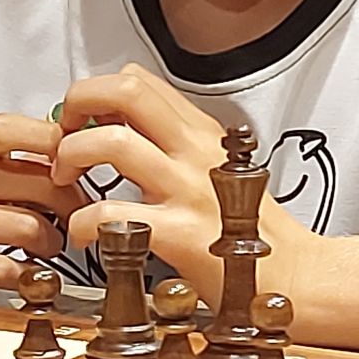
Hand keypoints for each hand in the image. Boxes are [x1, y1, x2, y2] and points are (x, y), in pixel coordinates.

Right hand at [0, 114, 87, 288]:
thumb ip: (21, 153)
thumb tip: (79, 152)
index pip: (8, 130)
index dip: (51, 141)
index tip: (74, 157)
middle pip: (38, 183)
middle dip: (70, 203)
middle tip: (74, 213)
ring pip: (30, 228)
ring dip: (51, 241)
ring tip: (47, 242)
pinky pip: (8, 269)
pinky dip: (28, 273)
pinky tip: (26, 268)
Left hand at [49, 65, 285, 303]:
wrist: (295, 277)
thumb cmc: (252, 231)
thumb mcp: (220, 171)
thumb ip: (177, 147)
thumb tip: (122, 126)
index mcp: (201, 134)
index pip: (139, 81)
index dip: (97, 92)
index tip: (81, 120)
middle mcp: (195, 152)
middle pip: (126, 91)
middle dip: (78, 100)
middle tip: (62, 133)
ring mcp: (188, 190)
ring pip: (111, 142)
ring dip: (70, 156)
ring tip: (65, 182)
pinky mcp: (181, 234)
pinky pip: (111, 215)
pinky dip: (81, 222)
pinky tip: (84, 234)